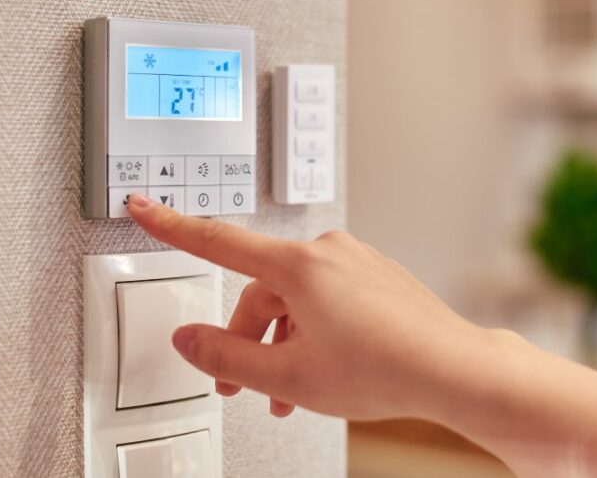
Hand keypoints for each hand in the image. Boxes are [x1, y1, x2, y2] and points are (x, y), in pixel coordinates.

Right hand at [127, 193, 484, 419]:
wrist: (452, 369)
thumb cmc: (385, 368)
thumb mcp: (288, 374)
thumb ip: (227, 356)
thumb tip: (189, 339)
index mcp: (299, 266)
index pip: (217, 240)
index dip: (172, 225)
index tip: (144, 205)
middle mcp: (328, 252)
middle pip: (261, 290)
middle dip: (248, 339)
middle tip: (243, 385)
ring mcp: (356, 261)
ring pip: (296, 300)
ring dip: (284, 343)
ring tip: (290, 392)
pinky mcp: (375, 276)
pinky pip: (327, 298)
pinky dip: (314, 331)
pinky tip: (323, 370)